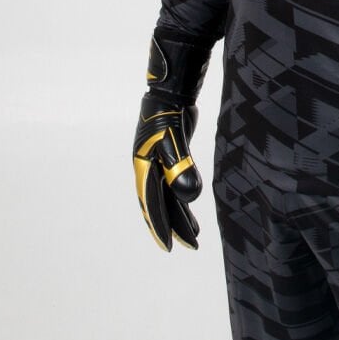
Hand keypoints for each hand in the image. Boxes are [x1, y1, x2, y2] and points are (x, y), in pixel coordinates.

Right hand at [133, 93, 201, 250]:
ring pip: (169, 195)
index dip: (160, 225)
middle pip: (160, 203)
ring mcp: (159, 163)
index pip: (152, 203)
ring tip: (195, 234)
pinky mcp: (172, 156)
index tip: (169, 246)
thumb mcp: (172, 140)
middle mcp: (149, 169)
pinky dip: (183, 197)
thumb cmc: (166, 115)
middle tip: (189, 245)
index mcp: (143, 168)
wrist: (169, 93)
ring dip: (180, 214)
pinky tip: (191, 205)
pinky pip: (175, 183)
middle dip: (173, 225)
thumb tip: (191, 196)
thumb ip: (180, 167)